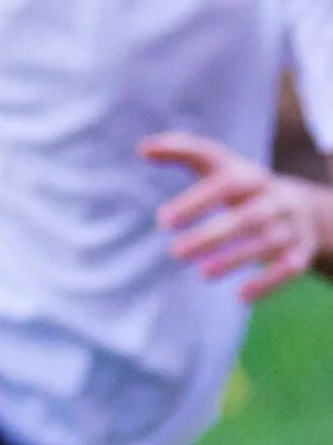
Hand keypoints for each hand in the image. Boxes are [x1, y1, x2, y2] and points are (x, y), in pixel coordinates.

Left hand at [142, 131, 332, 300]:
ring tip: (202, 274)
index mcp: (250, 176)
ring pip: (266, 243)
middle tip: (174, 253)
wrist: (302, 208)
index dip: (196, 200)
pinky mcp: (299, 252)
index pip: (226, 182)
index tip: (162, 220)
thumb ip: (183, 152)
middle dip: (212, 235)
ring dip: (235, 258)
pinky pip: (287, 268)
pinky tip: (240, 296)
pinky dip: (267, 282)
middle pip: (246, 217)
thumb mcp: (219, 165)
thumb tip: (141, 147)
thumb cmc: (243, 187)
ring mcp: (289, 226)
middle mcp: (273, 200)